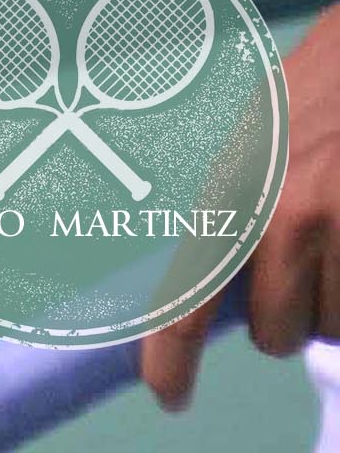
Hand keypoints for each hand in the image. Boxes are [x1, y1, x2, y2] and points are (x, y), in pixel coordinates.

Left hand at [139, 10, 339, 406]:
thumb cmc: (314, 96)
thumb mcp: (250, 143)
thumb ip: (233, 210)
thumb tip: (214, 283)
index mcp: (234, 192)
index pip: (189, 297)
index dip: (173, 359)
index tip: (169, 396)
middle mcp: (289, 219)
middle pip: (278, 334)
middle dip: (286, 316)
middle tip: (299, 267)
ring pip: (335, 328)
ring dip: (336, 303)